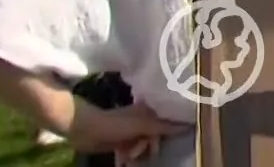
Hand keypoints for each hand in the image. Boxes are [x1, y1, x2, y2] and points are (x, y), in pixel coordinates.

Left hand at [67, 103, 181, 155]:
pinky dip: (128, 158)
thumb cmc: (115, 124)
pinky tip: (123, 162)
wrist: (85, 130)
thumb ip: (163, 127)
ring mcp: (131, 132)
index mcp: (149, 111)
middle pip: (155, 137)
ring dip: (137, 154)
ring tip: (127, 158)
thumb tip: (188, 125)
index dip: (169, 132)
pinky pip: (131, 152)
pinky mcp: (121, 142)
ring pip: (143, 146)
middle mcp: (143, 120)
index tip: (167, 142)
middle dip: (148, 147)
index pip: (168, 122)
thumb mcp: (141, 125)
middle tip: (139, 152)